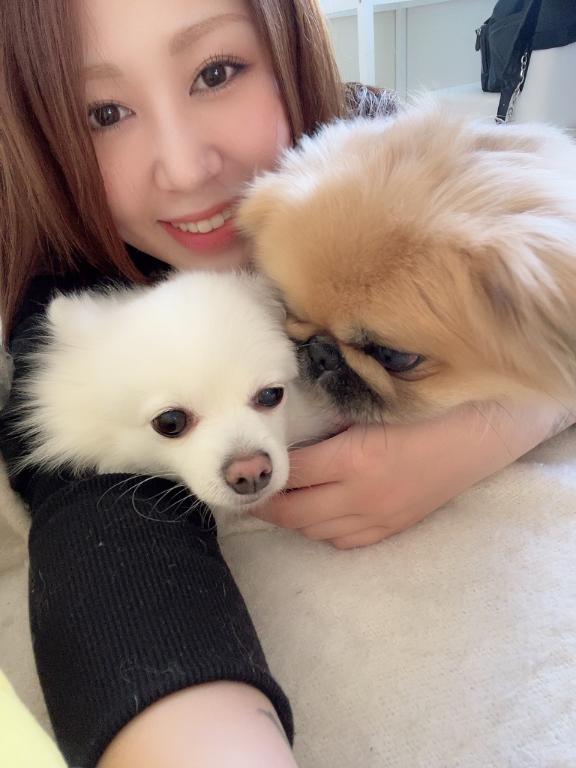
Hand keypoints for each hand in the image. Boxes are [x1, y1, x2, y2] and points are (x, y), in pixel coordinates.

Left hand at [253, 397, 572, 549]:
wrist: (478, 437)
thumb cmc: (425, 412)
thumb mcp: (373, 411)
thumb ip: (332, 427)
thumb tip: (289, 438)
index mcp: (355, 459)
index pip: (293, 473)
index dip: (264, 474)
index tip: (241, 470)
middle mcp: (362, 496)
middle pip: (295, 511)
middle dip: (266, 504)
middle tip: (244, 493)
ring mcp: (378, 518)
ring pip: (316, 530)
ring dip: (290, 519)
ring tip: (273, 503)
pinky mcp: (392, 529)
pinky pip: (344, 541)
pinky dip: (321, 531)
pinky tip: (313, 516)